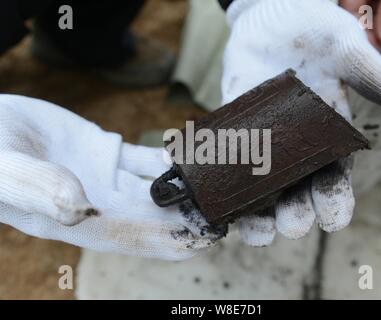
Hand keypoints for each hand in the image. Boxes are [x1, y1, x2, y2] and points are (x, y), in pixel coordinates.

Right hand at [0, 95, 224, 259]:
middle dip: (194, 215)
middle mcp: (101, 204)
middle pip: (159, 217)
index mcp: (80, 221)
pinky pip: (149, 160)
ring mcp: (108, 178)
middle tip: (234, 203)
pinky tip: (196, 151)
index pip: (138, 239)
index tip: (211, 235)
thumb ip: (36, 188)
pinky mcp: (108, 152)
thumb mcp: (2, 172)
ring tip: (226, 176)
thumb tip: (78, 206)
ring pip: (160, 188)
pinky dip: (173, 158)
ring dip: (191, 186)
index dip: (175, 241)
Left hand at [222, 0, 380, 245]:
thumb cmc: (316, 32)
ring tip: (254, 230)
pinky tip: (215, 199)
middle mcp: (296, 146)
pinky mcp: (234, 127)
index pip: (334, 180)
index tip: (331, 220)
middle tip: (290, 226)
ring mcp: (263, 139)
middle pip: (296, 193)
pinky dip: (219, 181)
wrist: (273, 14)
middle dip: (294, 215)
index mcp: (328, 138)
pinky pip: (226, 159)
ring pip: (260, 187)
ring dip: (256, 213)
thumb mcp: (350, 54)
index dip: (334, 202)